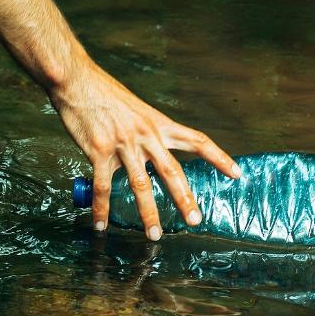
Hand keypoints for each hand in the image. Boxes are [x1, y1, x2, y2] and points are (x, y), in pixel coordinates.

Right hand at [50, 64, 240, 240]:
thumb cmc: (105, 95)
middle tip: (195, 220)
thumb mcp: (137, 111)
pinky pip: (104, 187)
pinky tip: (102, 225)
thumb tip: (153, 157)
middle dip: (185, 198)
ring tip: (154, 234)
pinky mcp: (99, 151)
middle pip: (173, 171)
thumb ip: (148, 134)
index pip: (197, 140)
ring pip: (141, 185)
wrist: (77, 81)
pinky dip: (102, 209)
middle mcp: (146, 135)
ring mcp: (123, 144)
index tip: (237, 174)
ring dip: (148, 213)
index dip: (219, 158)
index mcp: (159, 124)